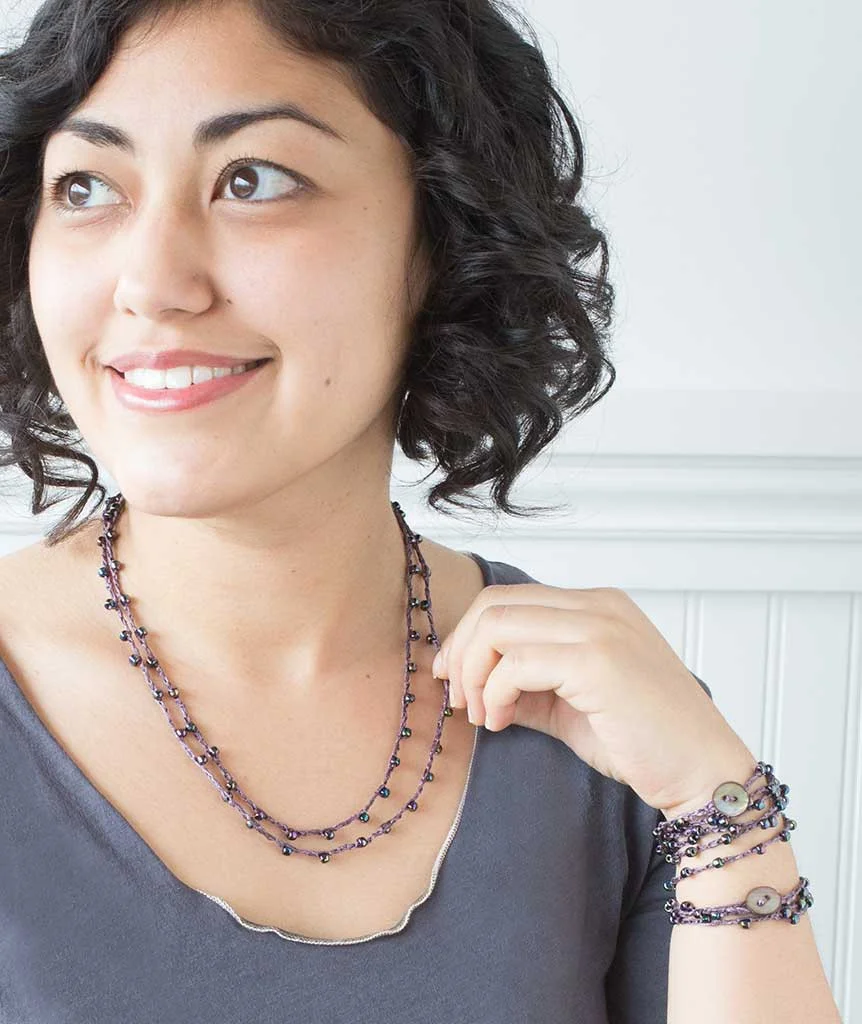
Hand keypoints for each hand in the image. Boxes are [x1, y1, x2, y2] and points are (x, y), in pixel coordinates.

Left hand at [431, 583, 754, 817]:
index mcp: (597, 606)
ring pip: (498, 625)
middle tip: (455, 697)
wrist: (704, 773)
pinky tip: (500, 723)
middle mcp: (599, 605)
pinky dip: (493, 694)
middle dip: (461, 650)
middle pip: (496, 603)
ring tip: (480, 716)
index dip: (469, 636)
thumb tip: (470, 684)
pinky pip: (516, 664)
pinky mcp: (598, 660)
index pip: (509, 599)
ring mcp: (601, 627)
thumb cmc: (643, 743)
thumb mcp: (570, 706)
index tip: (453, 676)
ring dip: (473, 674)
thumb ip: (525, 686)